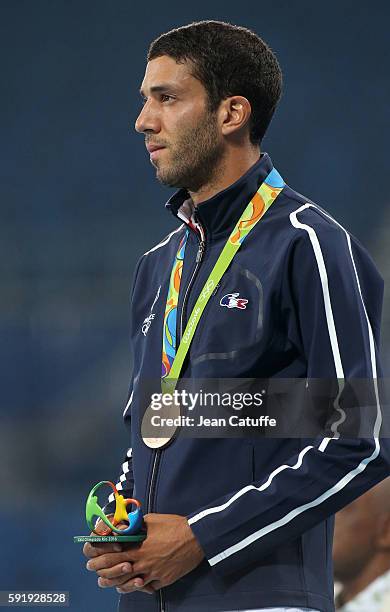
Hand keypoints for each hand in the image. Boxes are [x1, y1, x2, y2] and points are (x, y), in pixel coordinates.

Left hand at [85, 513, 204, 593]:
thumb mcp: (152, 520)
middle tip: (96, 574)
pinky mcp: (164, 580)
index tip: (91, 560)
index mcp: (140, 549)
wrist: (196, 537)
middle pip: (119, 573)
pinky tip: (135, 584)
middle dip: (104, 574)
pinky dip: (140, 586)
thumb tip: (125, 526)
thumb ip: (136, 525)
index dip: (100, 560)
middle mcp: (145, 564)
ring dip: (119, 584)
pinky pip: (148, 587)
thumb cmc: (175, 526)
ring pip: (132, 584)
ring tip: (111, 584)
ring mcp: (154, 574)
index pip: (113, 557)